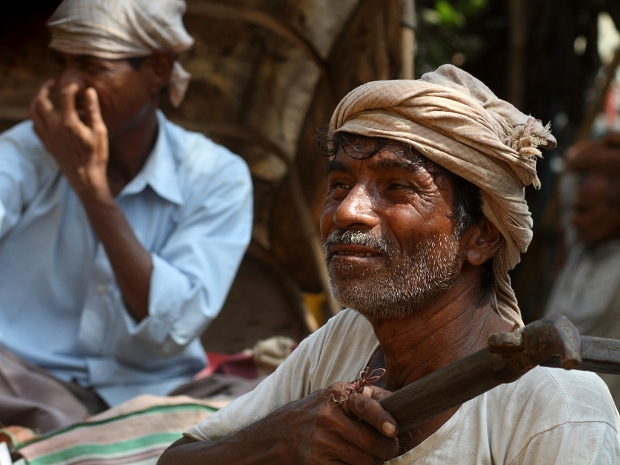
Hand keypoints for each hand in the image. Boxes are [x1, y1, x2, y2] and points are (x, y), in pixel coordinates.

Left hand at [30, 79, 109, 196]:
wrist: (86, 177)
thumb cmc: (96, 155)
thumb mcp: (99, 131)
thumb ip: (92, 110)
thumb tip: (89, 91)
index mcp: (69, 123)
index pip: (65, 96)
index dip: (71, 87)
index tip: (78, 87)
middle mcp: (54, 128)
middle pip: (40, 101)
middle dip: (45, 88)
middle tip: (53, 83)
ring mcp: (48, 136)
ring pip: (33, 112)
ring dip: (37, 100)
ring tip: (45, 95)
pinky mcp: (46, 143)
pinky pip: (35, 125)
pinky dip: (37, 115)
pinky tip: (46, 114)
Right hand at [277, 382, 398, 464]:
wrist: (281, 432)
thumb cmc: (318, 411)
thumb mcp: (337, 395)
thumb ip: (366, 398)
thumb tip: (399, 403)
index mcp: (337, 395)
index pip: (363, 406)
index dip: (381, 418)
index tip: (393, 429)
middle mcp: (327, 418)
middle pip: (371, 442)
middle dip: (388, 448)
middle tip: (391, 447)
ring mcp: (321, 442)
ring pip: (364, 461)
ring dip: (376, 462)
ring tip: (374, 455)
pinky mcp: (318, 463)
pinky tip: (354, 461)